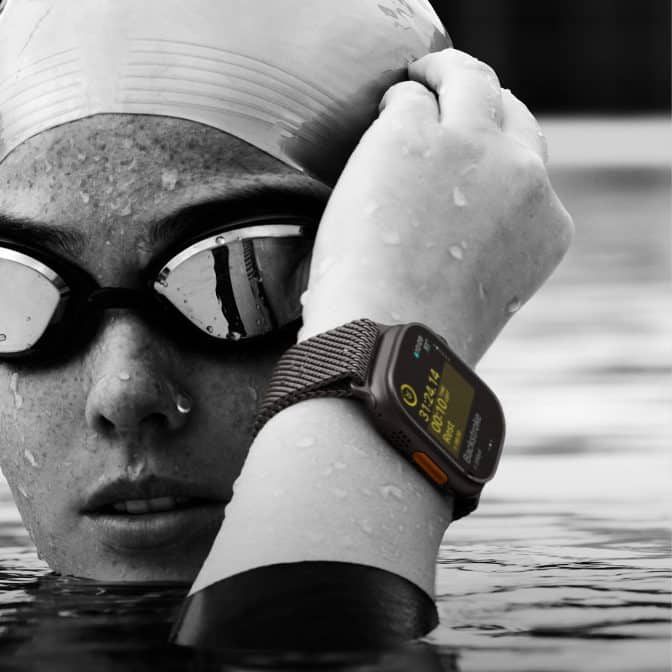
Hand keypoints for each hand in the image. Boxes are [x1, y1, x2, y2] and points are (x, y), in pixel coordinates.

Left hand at [302, 48, 573, 363]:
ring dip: (445, 75)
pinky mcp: (412, 134)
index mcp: (545, 226)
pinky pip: (408, 98)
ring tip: (422, 77)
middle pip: (511, 115)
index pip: (529, 171)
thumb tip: (447, 231)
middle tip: (450, 95)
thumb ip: (482, 249)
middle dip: (484, 104)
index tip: (472, 156)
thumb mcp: (481, 296)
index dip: (498, 159)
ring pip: (468, 82)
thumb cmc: (416, 336)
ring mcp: (469, 148)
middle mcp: (522, 177)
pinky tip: (384, 109)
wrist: (387, 338)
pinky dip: (395, 102)